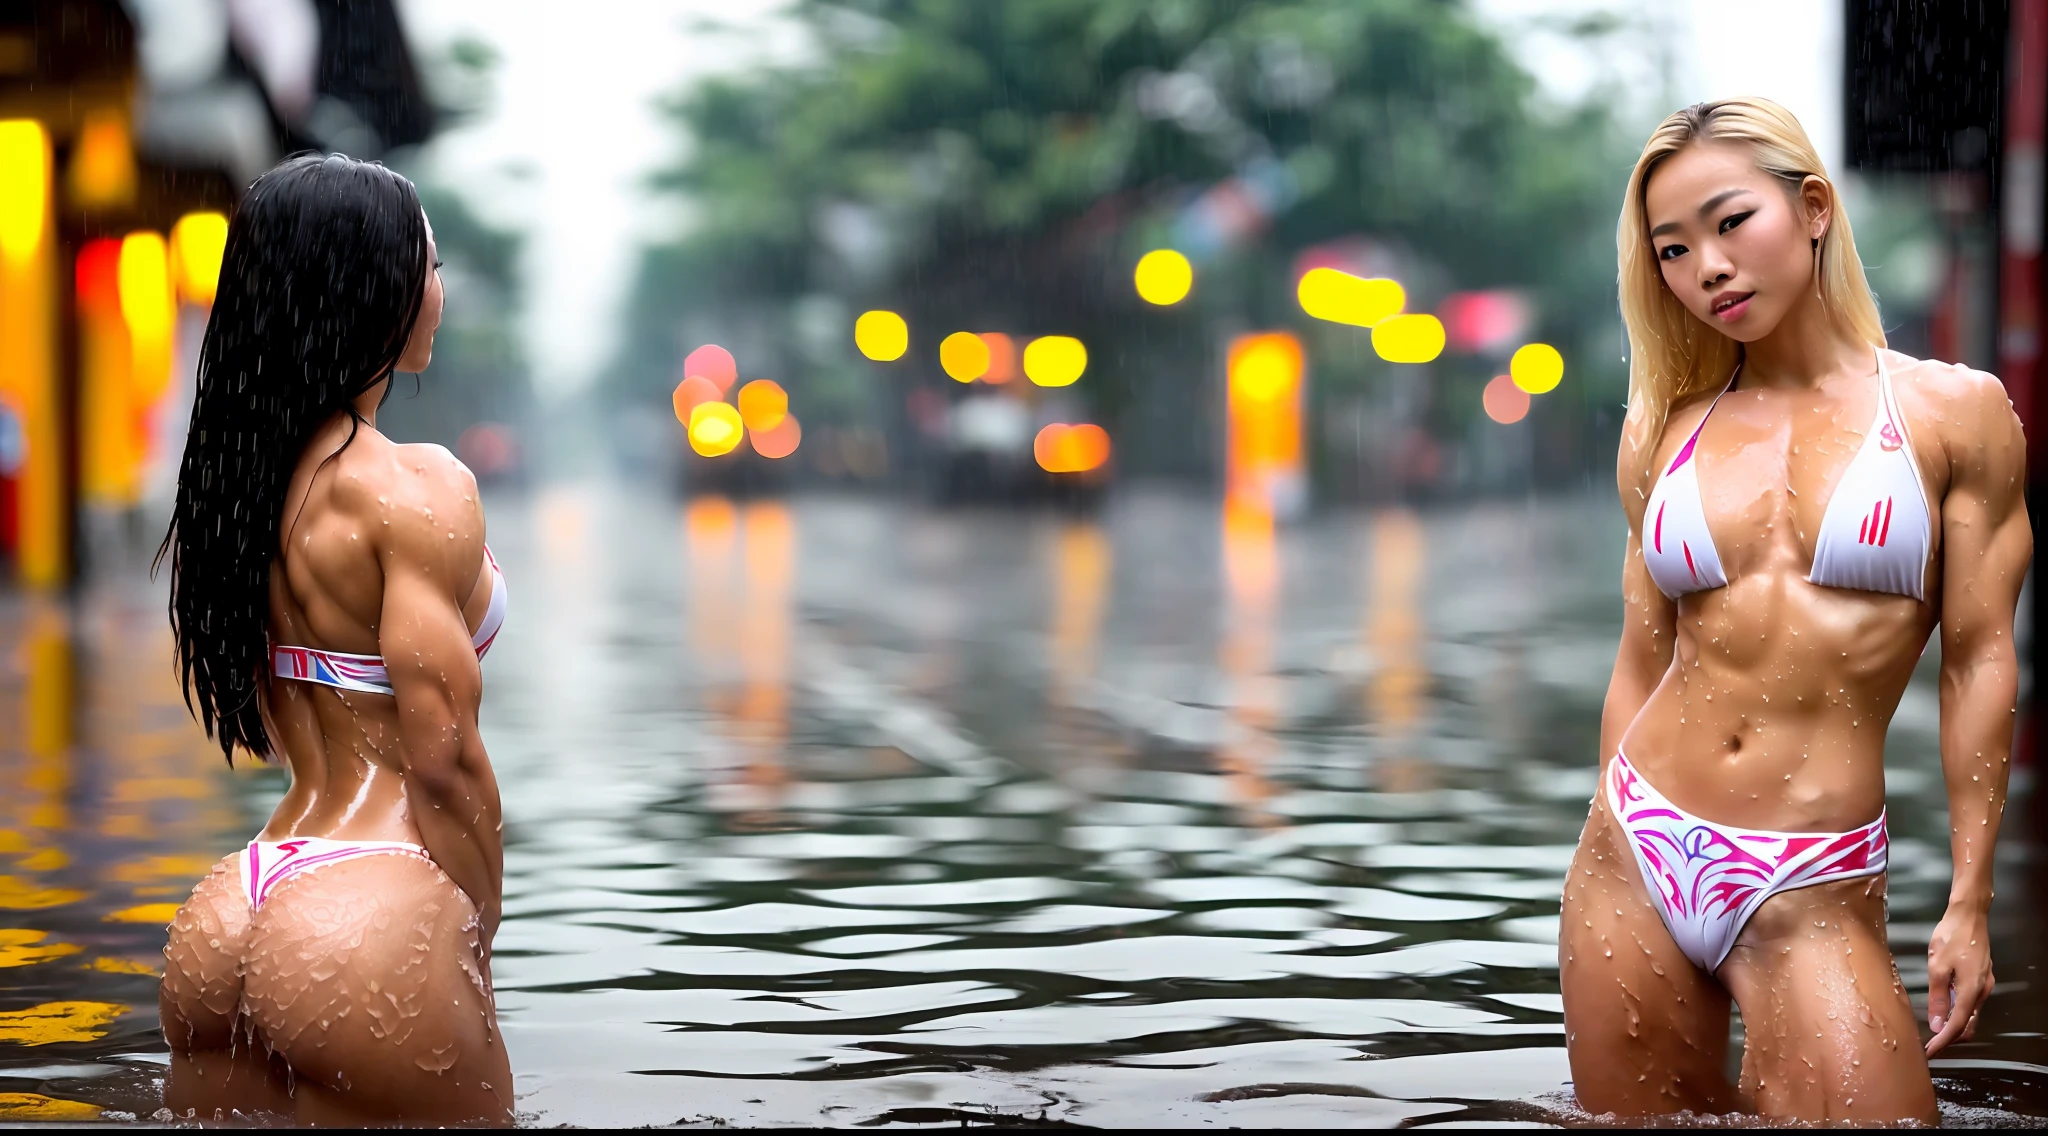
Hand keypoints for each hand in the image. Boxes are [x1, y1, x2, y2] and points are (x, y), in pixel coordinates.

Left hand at [1925, 902, 1993, 1056]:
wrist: (1969, 916)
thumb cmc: (1951, 937)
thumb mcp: (1937, 967)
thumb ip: (1938, 997)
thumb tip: (1936, 1024)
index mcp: (1972, 991)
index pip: (1958, 1025)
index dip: (1943, 1042)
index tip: (1930, 1053)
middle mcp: (1982, 992)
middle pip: (1968, 1025)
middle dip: (1950, 1037)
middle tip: (1929, 1043)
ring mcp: (1984, 985)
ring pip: (1970, 1014)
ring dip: (1953, 1024)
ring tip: (1932, 1029)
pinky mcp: (1981, 978)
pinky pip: (1970, 1002)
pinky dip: (1957, 1011)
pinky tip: (1943, 1009)